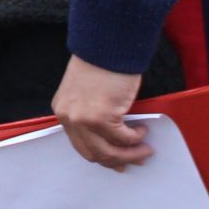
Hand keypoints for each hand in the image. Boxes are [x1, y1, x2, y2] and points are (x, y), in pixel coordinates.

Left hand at [52, 55, 151, 170]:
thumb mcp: (86, 94)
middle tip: (137, 158)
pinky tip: (142, 129)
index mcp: (63, 112)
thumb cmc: (100, 64)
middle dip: (118, 160)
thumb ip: (92, 115)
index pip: (81, 145)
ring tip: (145, 148)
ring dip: (131, 153)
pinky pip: (123, 138)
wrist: (105, 46)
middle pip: (94, 154)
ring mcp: (83, 119)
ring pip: (109, 152)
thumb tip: (115, 139)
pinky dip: (136, 138)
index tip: (117, 162)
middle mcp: (68, 118)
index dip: (102, 156)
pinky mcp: (100, 117)